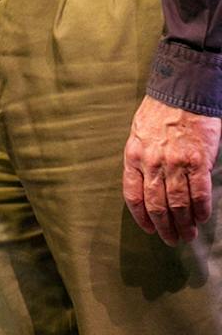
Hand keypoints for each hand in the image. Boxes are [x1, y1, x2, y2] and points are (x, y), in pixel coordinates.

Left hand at [123, 96, 220, 245]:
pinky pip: (199, 192)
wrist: (181, 94)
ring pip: (178, 203)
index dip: (141, 217)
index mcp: (133, 157)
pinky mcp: (197, 161)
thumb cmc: (158, 115)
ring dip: (183, 223)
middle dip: (164, 227)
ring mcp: (175, 163)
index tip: (149, 230)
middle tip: (172, 240)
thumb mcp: (138, 137)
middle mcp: (152, 163)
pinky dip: (200, 209)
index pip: (133, 196)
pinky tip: (202, 218)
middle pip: (156, 205)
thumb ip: (141, 163)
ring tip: (188, 235)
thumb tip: (147, 190)